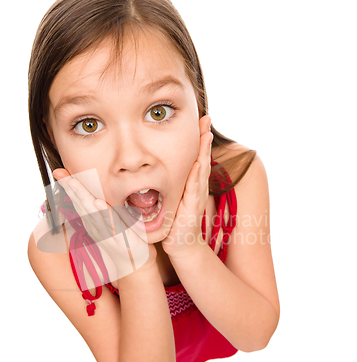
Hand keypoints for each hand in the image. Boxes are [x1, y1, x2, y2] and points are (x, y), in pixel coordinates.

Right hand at [52, 168, 155, 276]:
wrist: (133, 262)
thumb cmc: (121, 238)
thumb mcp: (108, 220)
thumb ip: (99, 207)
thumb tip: (93, 189)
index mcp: (91, 220)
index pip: (78, 200)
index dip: (68, 186)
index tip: (58, 171)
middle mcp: (95, 225)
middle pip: (81, 203)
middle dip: (71, 188)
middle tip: (61, 173)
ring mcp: (106, 232)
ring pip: (92, 212)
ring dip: (83, 197)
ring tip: (74, 184)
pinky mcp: (120, 238)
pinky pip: (112, 224)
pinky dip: (105, 214)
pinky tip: (100, 203)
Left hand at [161, 115, 212, 257]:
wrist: (181, 244)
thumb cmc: (175, 222)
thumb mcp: (171, 198)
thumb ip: (168, 184)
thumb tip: (155, 171)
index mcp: (190, 183)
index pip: (195, 156)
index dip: (197, 138)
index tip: (199, 119)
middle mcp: (196, 187)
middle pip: (202, 157)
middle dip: (204, 137)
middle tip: (206, 117)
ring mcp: (196, 196)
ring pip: (201, 169)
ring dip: (204, 151)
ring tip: (206, 134)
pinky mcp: (193, 207)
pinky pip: (195, 188)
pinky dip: (198, 175)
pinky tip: (200, 163)